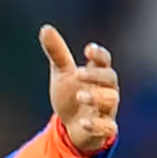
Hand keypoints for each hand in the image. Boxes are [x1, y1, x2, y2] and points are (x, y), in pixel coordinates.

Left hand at [39, 25, 118, 152]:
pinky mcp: (105, 129)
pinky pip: (108, 127)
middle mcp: (106, 90)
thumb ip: (57, 53)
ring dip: (96, 97)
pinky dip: (97, 125)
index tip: (88, 49)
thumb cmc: (70, 96)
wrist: (72, 129)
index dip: (99, 54)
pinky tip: (83, 123)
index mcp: (97, 74)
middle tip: (78, 74)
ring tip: (79, 96)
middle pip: (110, 78)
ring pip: (111, 101)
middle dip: (96, 76)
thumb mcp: (61, 74)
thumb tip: (45, 28)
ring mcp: (107, 110)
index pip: (104, 60)